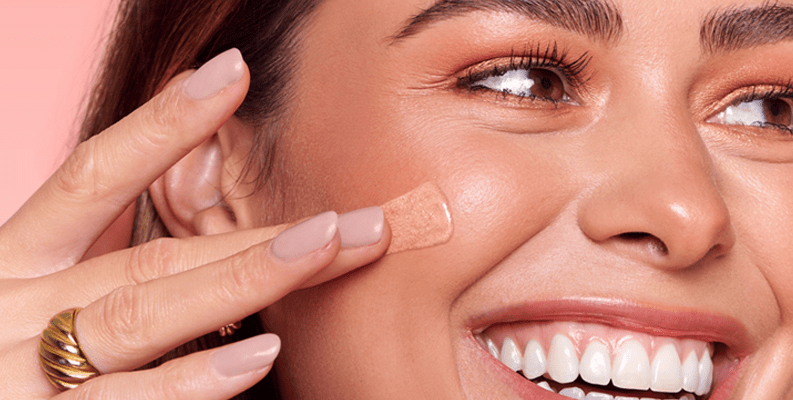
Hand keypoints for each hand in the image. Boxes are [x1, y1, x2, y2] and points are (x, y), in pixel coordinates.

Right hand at [0, 49, 389, 399]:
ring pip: (142, 316)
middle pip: (151, 257)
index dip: (161, 124)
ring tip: (323, 250)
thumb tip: (198, 174)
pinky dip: (193, 380)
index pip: (93, 177)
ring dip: (242, 281)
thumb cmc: (12, 352)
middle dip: (259, 236)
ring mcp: (24, 372)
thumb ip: (106, 245)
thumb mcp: (42, 289)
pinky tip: (260, 353)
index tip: (233, 73)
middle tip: (357, 220)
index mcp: (22, 260)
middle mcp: (18, 307)